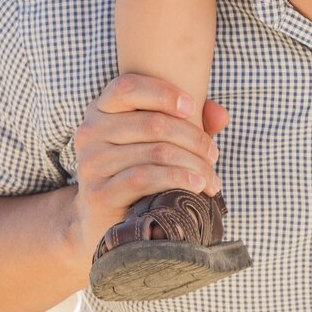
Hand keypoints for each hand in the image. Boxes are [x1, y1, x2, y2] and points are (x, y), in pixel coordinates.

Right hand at [71, 74, 228, 257]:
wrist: (104, 224)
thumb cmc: (137, 173)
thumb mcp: (159, 142)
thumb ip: (190, 122)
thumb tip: (220, 114)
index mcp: (101, 111)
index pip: (127, 87)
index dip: (162, 93)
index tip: (191, 106)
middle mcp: (91, 132)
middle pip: (153, 123)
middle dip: (194, 139)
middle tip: (213, 155)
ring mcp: (92, 163)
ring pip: (156, 152)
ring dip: (193, 164)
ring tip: (211, 178)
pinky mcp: (99, 193)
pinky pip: (144, 178)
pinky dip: (178, 179)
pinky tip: (197, 186)